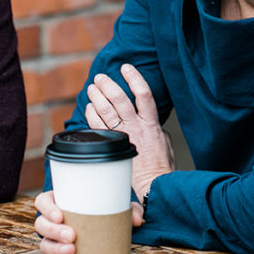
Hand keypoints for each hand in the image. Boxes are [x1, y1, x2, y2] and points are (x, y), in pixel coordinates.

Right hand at [34, 191, 143, 253]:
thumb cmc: (105, 212)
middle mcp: (51, 221)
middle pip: (41, 224)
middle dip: (54, 231)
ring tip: (72, 251)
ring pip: (44, 244)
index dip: (47, 208)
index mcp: (58, 203)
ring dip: (55, 248)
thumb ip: (129, 210)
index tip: (60, 215)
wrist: (105, 231)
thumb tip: (136, 220)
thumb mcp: (117, 206)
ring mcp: (52, 240)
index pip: (43, 201)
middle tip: (72, 235)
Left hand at [84, 64, 175, 198]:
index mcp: (151, 124)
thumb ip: (154, 127)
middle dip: (107, 84)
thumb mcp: (164, 141)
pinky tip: (90, 107)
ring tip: (92, 88)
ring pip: (106, 110)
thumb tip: (148, 121)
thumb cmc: (161, 166)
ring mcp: (124, 136)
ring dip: (97, 96)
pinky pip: (97, 126)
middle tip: (100, 77)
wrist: (156, 186)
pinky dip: (91, 114)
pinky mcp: (113, 146)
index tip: (126, 67)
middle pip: (119, 99)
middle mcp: (137, 127)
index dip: (134, 77)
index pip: (143, 94)